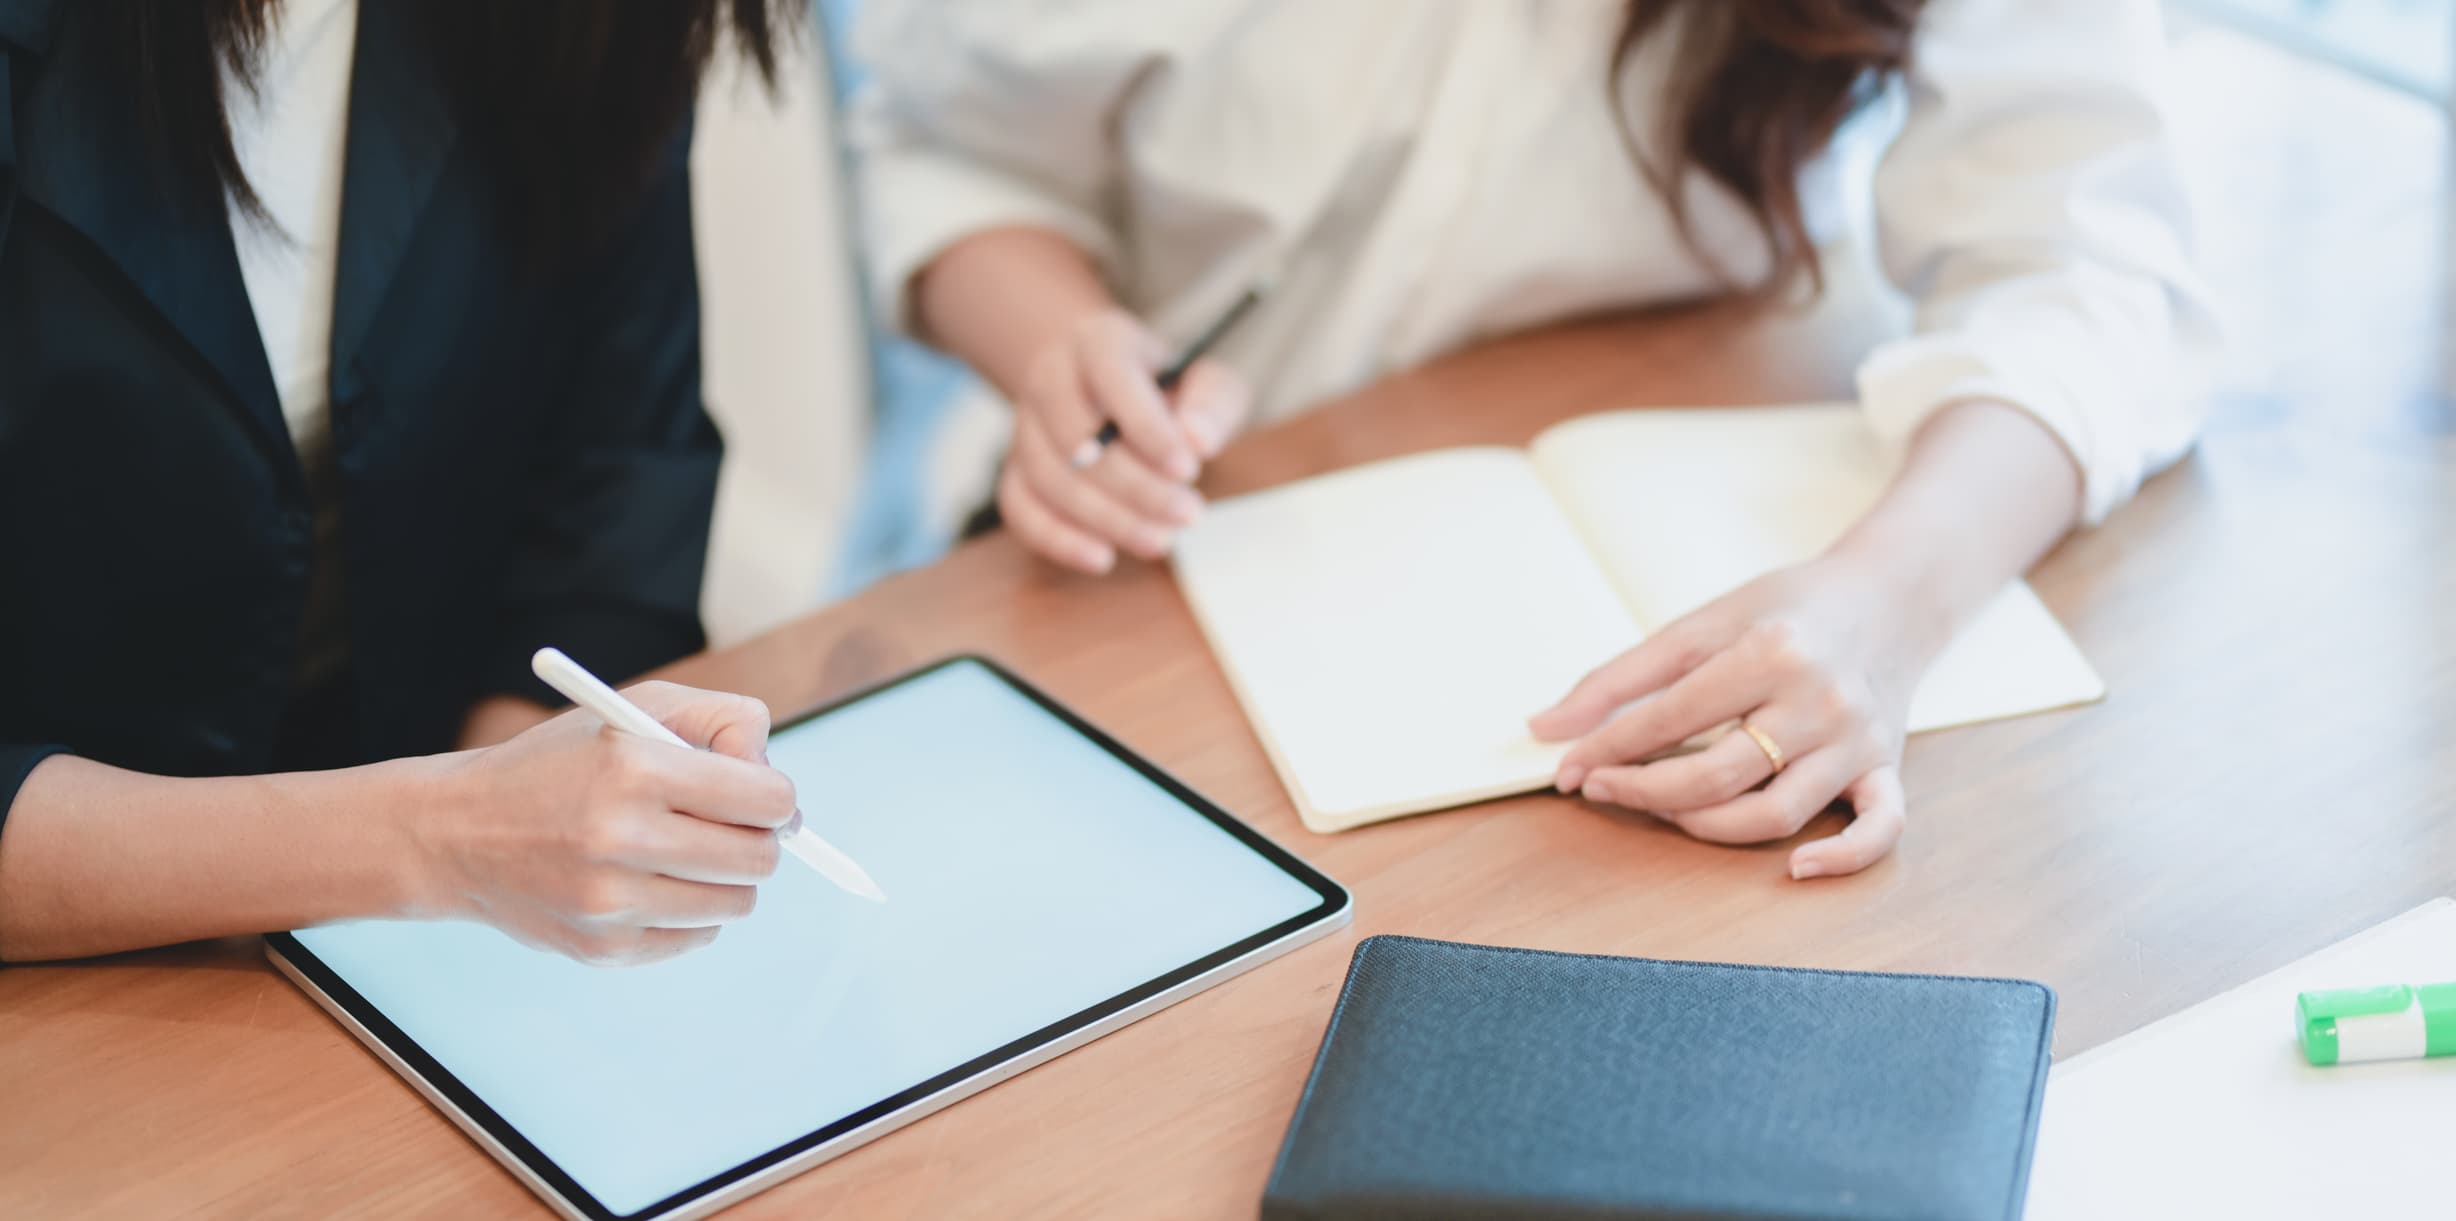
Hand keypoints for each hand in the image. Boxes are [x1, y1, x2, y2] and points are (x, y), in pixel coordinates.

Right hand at [413, 681, 795, 964]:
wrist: (459, 833)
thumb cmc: (561, 763)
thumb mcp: (635, 709)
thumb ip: (723, 723)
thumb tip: (782, 792)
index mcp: (635, 768)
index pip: (767, 799)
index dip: (775, 797)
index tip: (759, 795)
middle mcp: (622, 838)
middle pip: (759, 858)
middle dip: (758, 839)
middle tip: (729, 825)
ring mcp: (612, 903)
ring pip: (736, 904)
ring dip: (724, 877)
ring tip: (681, 851)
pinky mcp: (605, 948)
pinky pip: (697, 937)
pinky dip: (689, 910)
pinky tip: (649, 882)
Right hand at [996, 308, 1251, 572]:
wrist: (1117, 396)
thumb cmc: (1170, 392)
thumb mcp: (1209, 384)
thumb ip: (1212, 406)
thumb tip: (1197, 441)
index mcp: (1099, 340)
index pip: (1111, 374)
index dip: (1147, 426)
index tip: (1189, 470)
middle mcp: (1050, 376)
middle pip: (1077, 436)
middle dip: (1136, 486)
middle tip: (1188, 515)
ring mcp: (1024, 424)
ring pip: (1049, 477)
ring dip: (1107, 518)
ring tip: (1160, 540)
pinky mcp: (1015, 469)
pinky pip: (1020, 507)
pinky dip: (1057, 538)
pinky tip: (1102, 558)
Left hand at [1529, 557, 1943, 879]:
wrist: (1889, 595)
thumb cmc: (1787, 610)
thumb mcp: (1702, 623)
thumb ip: (1620, 676)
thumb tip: (1544, 728)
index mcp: (1771, 651)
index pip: (1670, 718)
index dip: (1607, 748)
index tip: (1568, 766)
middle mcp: (1819, 699)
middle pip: (1716, 776)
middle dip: (1643, 792)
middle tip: (1601, 789)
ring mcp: (1859, 740)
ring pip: (1775, 815)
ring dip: (1705, 827)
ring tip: (1663, 810)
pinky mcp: (1888, 766)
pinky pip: (1880, 829)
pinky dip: (1842, 859)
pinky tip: (1794, 868)